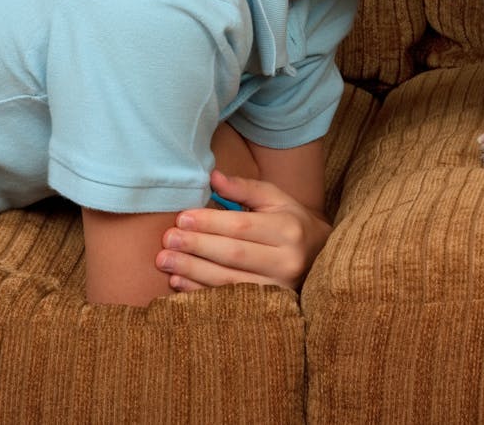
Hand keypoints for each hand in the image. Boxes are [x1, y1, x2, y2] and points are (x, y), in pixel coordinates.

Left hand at [156, 170, 331, 292]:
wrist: (318, 256)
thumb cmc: (290, 222)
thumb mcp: (275, 199)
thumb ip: (244, 188)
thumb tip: (213, 177)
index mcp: (289, 229)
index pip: (243, 226)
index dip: (210, 223)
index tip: (182, 217)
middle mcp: (287, 260)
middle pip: (234, 254)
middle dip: (197, 246)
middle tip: (168, 240)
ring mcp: (278, 287)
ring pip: (228, 280)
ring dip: (192, 270)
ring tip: (165, 260)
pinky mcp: (268, 306)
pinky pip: (227, 300)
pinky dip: (199, 291)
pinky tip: (178, 281)